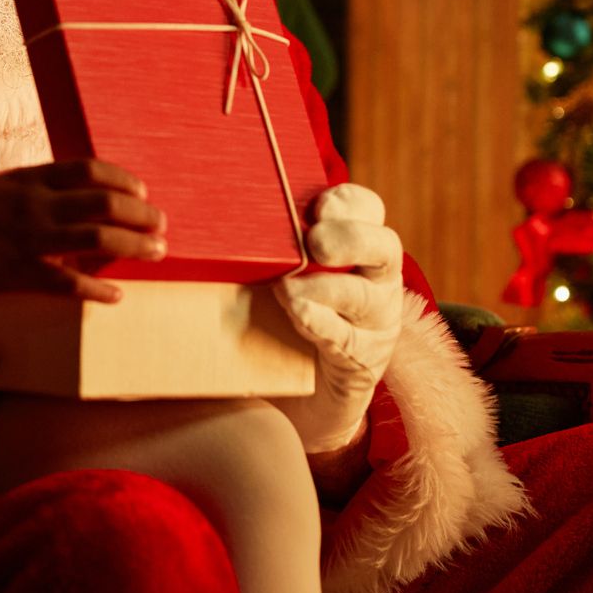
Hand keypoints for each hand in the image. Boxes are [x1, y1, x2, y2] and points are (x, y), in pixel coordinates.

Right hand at [0, 160, 166, 302]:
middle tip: (160, 224)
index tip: (141, 191)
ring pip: (96, 239)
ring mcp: (26, 239)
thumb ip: (29, 185)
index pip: (88, 170)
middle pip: (103, 202)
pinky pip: (67, 284)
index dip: (122, 179)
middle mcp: (32, 204)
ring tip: (156, 252)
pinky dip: (96, 291)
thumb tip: (66, 189)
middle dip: (140, 214)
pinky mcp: (17, 274)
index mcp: (26, 178)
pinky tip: (114, 296)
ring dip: (134, 246)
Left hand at [272, 184, 404, 453]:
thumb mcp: (286, 272)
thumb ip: (271, 245)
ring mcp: (377, 323)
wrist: (309, 390)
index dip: (348, 203)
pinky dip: (321, 324)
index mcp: (363, 249)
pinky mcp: (363, 361)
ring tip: (290, 288)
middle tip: (314, 241)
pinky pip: (346, 340)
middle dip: (349, 238)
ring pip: (367, 297)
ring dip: (328, 288)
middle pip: (384, 247)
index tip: (317, 206)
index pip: (370, 210)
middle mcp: (380, 281)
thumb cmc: (290, 314)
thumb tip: (208, 213)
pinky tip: (299, 314)